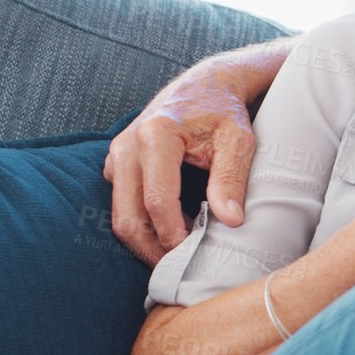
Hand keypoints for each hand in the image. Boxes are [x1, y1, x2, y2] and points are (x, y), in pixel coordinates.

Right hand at [105, 58, 264, 265]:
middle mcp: (128, 144)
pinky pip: (120, 203)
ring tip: (178, 253)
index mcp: (157, 135)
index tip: (194, 254)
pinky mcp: (115, 162)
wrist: (204, 86)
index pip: (157, 201)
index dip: (173, 235)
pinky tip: (170, 230)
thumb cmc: (224, 112)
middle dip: (152, 249)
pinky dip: (141, 223)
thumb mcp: (239, 140)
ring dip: (145, 241)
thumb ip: (232, 178)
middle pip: (128, 216)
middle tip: (181, 268)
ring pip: (119, 214)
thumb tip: (230, 221)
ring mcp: (116, 153)